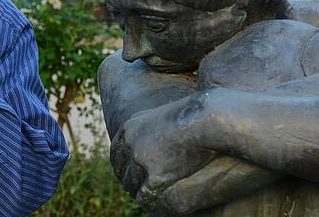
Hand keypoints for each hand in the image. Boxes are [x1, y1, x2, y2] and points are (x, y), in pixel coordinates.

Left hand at [110, 92, 215, 211]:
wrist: (202, 121)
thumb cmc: (188, 115)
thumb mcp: (162, 115)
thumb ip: (151, 124)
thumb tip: (154, 128)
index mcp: (130, 128)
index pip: (116, 150)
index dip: (119, 163)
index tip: (122, 171)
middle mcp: (131, 144)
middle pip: (121, 168)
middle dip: (125, 178)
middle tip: (130, 187)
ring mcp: (141, 161)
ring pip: (131, 182)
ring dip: (134, 190)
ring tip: (139, 196)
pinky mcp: (156, 176)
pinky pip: (144, 194)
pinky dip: (146, 201)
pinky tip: (150, 204)